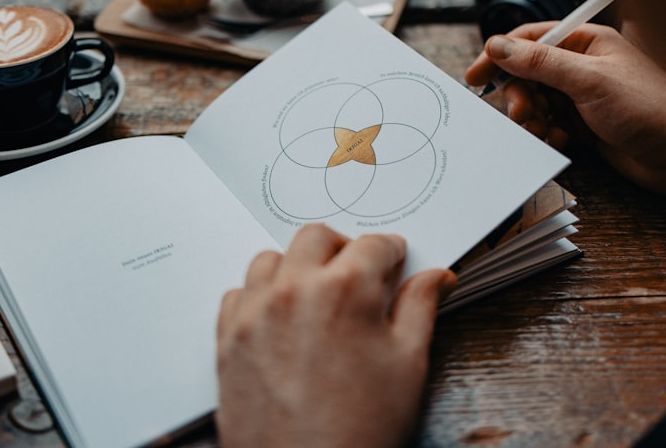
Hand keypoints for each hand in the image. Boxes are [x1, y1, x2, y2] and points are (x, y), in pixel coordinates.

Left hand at [216, 223, 456, 447]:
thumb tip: (437, 276)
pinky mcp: (228, 339)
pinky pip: (238, 295)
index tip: (394, 260)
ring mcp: (255, 313)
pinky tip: (280, 320)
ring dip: (296, 267)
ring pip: (271, 259)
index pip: (372, 244)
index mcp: (345, 290)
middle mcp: (294, 291)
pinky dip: (259, 297)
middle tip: (358, 274)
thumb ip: (420, 308)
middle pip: (316, 237)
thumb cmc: (362, 429)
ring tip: (316, 296)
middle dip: (342, 248)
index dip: (390, 251)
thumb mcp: (408, 366)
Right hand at [465, 22, 665, 195]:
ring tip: (542, 130)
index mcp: (586, 43)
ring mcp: (583, 97)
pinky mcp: (586, 125)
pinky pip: (549, 125)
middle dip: (519, 95)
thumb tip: (499, 45)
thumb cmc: (651, 107)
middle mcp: (583, 67)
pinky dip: (546, 133)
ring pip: (536, 102)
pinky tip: (559, 140)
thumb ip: (541, 63)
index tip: (477, 76)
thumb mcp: (590, 80)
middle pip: (528, 74)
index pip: (530, 40)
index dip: (500, 56)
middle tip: (520, 113)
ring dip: (531, 117)